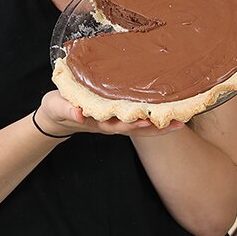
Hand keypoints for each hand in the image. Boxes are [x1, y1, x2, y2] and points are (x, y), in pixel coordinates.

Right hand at [37, 91, 185, 137]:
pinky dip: (153, 120)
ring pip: (140, 127)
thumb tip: (79, 114)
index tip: (145, 122)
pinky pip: (137, 119)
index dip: (131, 124)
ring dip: (159, 126)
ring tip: (180, 121)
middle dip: (154, 127)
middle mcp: (109, 123)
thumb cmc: (57, 108)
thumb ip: (67, 109)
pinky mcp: (117, 115)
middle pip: (135, 129)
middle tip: (174, 122)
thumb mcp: (57, 107)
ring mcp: (114, 121)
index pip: (117, 125)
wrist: (57, 115)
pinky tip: (167, 114)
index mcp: (96, 120)